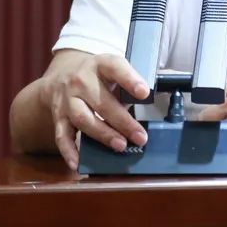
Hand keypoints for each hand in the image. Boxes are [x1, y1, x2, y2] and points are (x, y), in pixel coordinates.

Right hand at [38, 52, 151, 168]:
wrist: (61, 75)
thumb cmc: (97, 75)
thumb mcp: (113, 68)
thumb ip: (133, 78)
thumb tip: (168, 82)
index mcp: (100, 64)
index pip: (115, 68)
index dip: (130, 79)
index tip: (144, 93)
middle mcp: (81, 80)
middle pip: (102, 102)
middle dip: (123, 122)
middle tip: (140, 137)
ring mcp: (67, 99)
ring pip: (83, 118)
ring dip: (103, 134)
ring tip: (120, 146)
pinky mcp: (58, 116)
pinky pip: (62, 135)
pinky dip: (69, 151)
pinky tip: (79, 163)